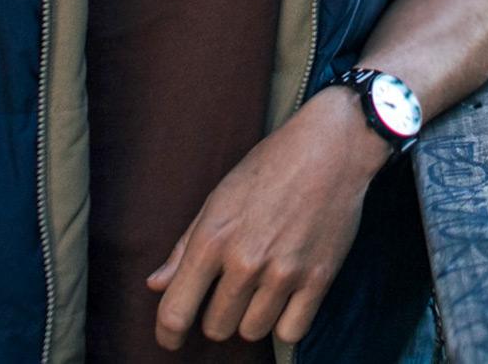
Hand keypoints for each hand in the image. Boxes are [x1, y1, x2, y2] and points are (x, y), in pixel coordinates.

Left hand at [146, 87, 390, 349]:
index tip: (170, 339)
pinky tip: (285, 300)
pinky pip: (291, 331)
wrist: (331, 148)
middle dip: (218, 315)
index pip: (175, 311)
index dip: (167, 334)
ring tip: (260, 290)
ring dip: (251, 318)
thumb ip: (185, 246)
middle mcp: (245, 260)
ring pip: (252, 332)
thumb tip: (156, 285)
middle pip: (216, 327)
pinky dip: (285, 322)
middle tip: (230, 292)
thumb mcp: (219, 197)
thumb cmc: (270, 166)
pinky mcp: (318, 278)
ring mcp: (284, 272)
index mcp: (213, 239)